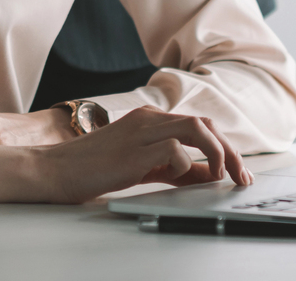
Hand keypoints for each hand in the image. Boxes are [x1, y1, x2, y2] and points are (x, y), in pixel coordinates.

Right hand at [0, 108, 250, 203]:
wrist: (54, 170)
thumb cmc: (93, 169)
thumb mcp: (141, 166)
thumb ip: (172, 166)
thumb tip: (207, 175)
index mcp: (150, 119)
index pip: (199, 125)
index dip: (224, 146)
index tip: (237, 171)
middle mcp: (148, 119)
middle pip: (204, 124)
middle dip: (229, 150)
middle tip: (241, 177)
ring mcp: (141, 131)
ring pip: (196, 129)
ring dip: (218, 152)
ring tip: (223, 176)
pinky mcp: (133, 150)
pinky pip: (174, 149)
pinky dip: (187, 163)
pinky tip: (183, 176)